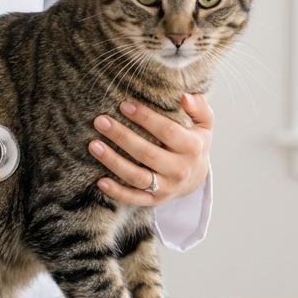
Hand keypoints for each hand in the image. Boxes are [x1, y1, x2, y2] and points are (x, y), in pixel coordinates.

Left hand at [88, 94, 212, 206]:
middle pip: (147, 153)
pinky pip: (133, 198)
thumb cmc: (193, 142)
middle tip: (100, 121)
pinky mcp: (154, 201)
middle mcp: (180, 170)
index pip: (167, 131)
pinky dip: (117, 192)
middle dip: (122, 136)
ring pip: (137, 177)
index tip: (124, 105)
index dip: (145, 117)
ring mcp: (167, 188)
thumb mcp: (203, 124)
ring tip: (93, 145)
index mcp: (192, 148)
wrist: (196, 177)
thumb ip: (198, 108)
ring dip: (113, 161)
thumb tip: (185, 97)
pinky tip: (100, 180)